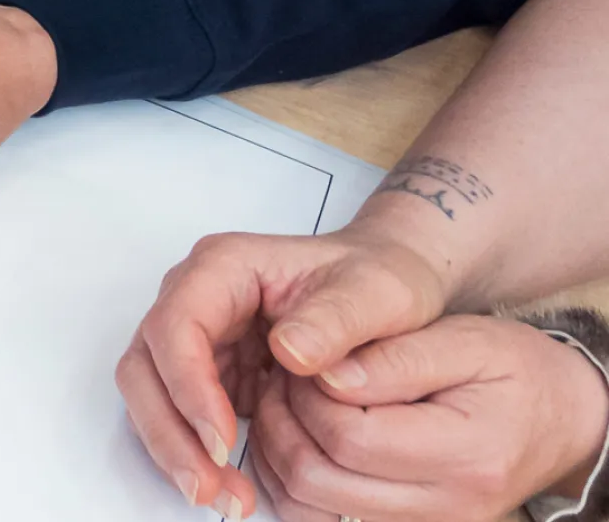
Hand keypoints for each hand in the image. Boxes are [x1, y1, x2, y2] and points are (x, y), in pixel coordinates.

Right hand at [118, 228, 451, 516]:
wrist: (390, 288)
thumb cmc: (380, 281)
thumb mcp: (380, 294)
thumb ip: (337, 319)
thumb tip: (288, 352)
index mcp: (225, 267)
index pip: (177, 323)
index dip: (188, 383)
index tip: (222, 438)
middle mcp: (197, 299)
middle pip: (146, 365)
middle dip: (169, 430)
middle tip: (206, 486)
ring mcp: (200, 338)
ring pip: (153, 395)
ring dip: (176, 449)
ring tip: (222, 498)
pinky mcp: (212, 374)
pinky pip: (181, 416)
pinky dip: (196, 454)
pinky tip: (228, 487)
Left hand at [247, 315, 608, 521]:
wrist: (563, 417)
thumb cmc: (518, 372)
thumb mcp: (465, 340)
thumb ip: (393, 357)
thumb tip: (324, 373)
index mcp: (467, 455)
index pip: (350, 437)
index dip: (307, 393)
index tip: (304, 360)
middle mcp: (448, 505)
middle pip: (320, 478)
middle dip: (285, 420)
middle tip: (285, 376)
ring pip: (312, 503)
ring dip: (281, 449)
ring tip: (292, 399)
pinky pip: (324, 515)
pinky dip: (297, 477)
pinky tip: (301, 433)